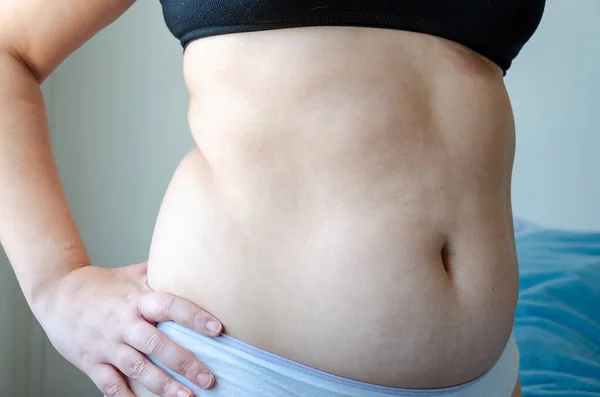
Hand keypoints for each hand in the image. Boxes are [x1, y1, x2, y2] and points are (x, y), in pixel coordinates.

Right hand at [31, 262, 222, 396]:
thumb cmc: (101, 285)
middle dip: (184, 363)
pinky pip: (110, 385)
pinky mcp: (91, 363)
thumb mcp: (131, 274)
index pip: (168, 306)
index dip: (193, 316)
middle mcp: (122, 323)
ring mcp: (106, 345)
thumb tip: (192, 262)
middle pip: (156, 344)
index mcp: (135, 300)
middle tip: (209, 378)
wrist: (56, 294)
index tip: (216, 329)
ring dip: (163, 385)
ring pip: (137, 368)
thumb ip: (160, 273)